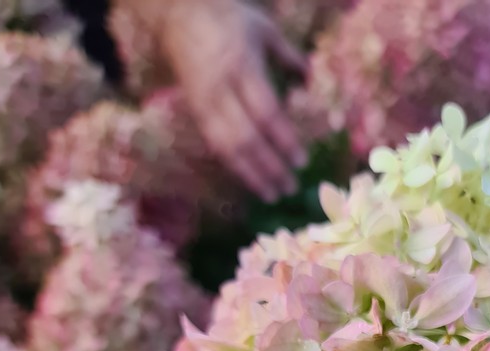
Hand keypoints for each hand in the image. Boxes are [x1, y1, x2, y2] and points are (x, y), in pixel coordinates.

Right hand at [161, 0, 307, 201]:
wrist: (177, 14)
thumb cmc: (229, 19)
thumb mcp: (264, 29)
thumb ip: (289, 56)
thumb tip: (311, 79)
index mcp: (243, 66)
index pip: (266, 113)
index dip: (284, 140)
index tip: (301, 161)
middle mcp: (221, 89)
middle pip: (247, 137)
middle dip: (270, 167)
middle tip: (291, 187)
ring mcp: (205, 103)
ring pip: (228, 148)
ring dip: (252, 175)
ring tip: (272, 195)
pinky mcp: (195, 112)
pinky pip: (215, 145)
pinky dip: (235, 167)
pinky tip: (251, 181)